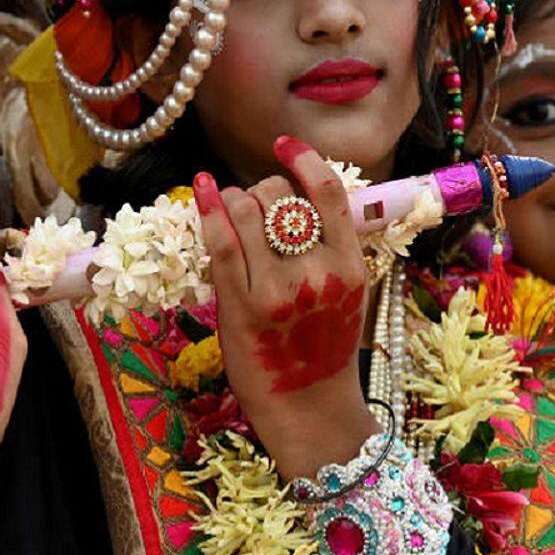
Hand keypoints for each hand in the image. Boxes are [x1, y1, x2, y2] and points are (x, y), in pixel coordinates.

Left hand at [194, 136, 377, 478]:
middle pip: (280, 198)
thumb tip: (297, 194)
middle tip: (260, 210)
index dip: (303, 159)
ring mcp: (276, 290)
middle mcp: (315, 274)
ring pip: (247, 211)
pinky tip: (205, 187)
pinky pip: (220, 243)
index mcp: (349, 266)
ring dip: (236, 201)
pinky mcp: (240, 306)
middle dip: (265, 192)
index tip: (285, 146)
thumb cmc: (326, 346)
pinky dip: (209, 208)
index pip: (327, 193)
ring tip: (235, 213)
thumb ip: (330, 247)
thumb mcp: (348, 292)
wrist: (310, 407)